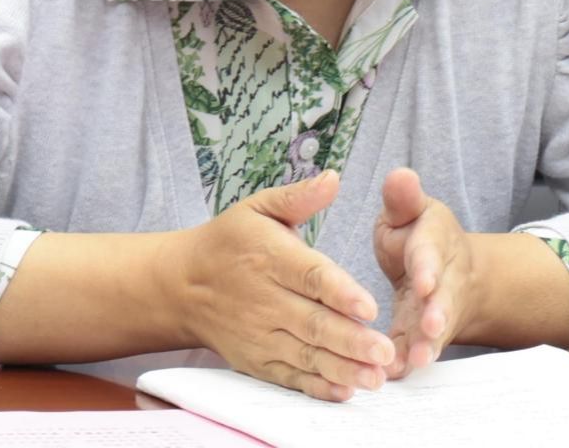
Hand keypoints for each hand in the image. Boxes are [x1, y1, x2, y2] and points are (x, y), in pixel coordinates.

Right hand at [174, 170, 394, 401]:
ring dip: (342, 368)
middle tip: (386, 352)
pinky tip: (343, 391)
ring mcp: (259, 334)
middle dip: (351, 340)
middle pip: (313, 322)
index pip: (310, 276)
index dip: (340, 292)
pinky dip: (316, 387)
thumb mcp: (258, 207)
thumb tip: (334, 177)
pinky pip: (289, 377)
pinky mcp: (256, 361)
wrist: (183, 284)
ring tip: (376, 377)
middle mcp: (264, 299)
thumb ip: (299, 196)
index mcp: (270, 257)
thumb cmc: (229, 240)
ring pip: (306, 354)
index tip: (370, 306)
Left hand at [373, 167, 475, 378]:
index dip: (427, 267)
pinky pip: (418, 349)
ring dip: (428, 345)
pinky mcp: (424, 335)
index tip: (424, 282)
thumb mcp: (409, 211)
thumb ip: (403, 198)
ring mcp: (435, 311)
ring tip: (417, 361)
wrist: (446, 271)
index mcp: (433, 241)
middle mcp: (441, 279)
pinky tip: (394, 374)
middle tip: (430, 329)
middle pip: (442, 297)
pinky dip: (408, 362)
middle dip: (437, 313)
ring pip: (435, 330)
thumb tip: (400, 173)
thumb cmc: (415, 234)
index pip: (429, 254)